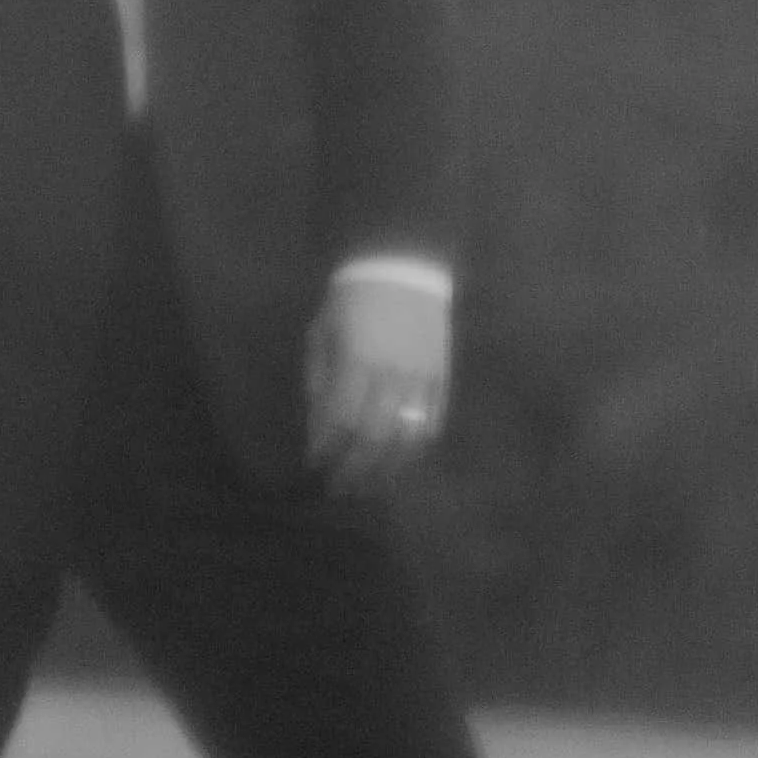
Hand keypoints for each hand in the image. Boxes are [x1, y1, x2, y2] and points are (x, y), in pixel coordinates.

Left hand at [305, 265, 451, 489]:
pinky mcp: (442, 379)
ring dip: (387, 469)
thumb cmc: (351, 299)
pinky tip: (399, 464)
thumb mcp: (322, 331)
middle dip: (354, 469)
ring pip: (408, 438)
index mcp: (357, 360)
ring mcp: (422, 379)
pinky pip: (433, 424)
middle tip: (338, 489)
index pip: (341, 419)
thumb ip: (320, 380)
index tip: (314, 465)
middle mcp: (392, 374)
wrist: (402, 267)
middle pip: (375, 437)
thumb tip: (319, 427)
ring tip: (369, 487)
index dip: (328, 448)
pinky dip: (415, 451)